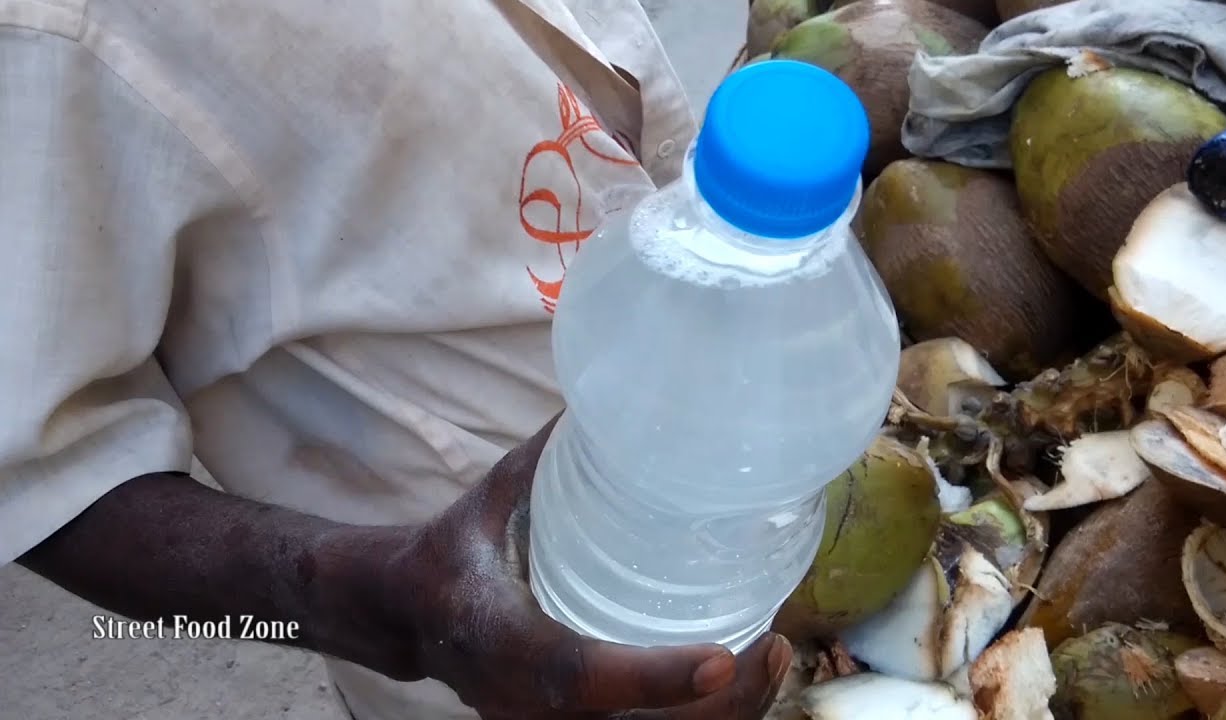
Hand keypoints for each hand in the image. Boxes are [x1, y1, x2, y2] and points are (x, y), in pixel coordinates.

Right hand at [386, 413, 792, 718]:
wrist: (410, 614)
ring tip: (771, 658)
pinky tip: (737, 676)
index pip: (578, 675)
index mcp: (499, 639)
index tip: (720, 659)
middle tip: (774, 646)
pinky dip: (697, 717)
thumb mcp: (494, 497)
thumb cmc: (458, 548)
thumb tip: (617, 394)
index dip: (651, 677)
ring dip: (720, 716)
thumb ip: (554, 454)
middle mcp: (523, 701)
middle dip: (719, 706)